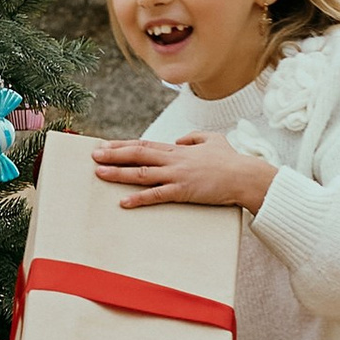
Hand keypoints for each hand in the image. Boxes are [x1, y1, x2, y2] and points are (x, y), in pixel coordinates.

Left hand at [91, 133, 274, 212]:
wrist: (246, 176)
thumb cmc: (231, 160)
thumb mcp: (212, 140)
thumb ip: (193, 137)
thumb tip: (179, 140)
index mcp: (178, 149)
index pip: (144, 145)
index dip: (123, 145)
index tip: (105, 146)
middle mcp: (174, 160)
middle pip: (137, 155)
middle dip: (113, 155)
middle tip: (93, 156)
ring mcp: (177, 175)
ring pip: (142, 173)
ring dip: (119, 173)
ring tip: (99, 173)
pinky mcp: (184, 191)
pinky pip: (157, 196)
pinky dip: (139, 199)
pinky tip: (124, 202)